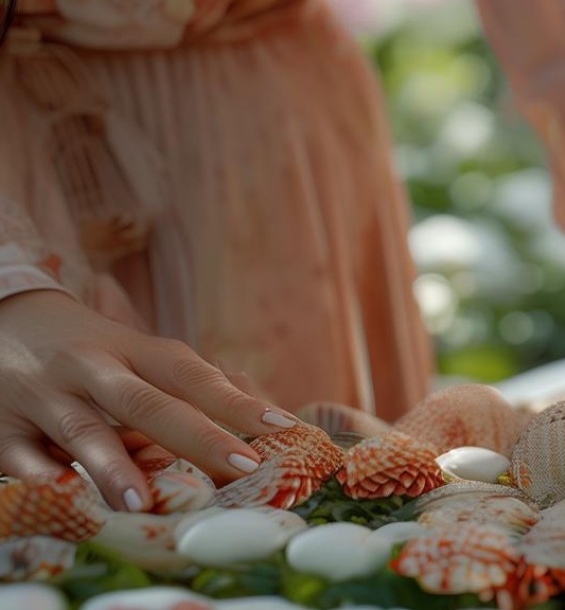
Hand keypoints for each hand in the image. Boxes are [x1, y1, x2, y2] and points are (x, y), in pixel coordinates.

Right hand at [0, 290, 295, 509]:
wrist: (5, 320)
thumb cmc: (97, 352)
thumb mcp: (144, 354)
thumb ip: (201, 383)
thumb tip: (273, 414)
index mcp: (136, 351)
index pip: (192, 374)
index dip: (236, 402)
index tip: (281, 426)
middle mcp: (94, 369)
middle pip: (148, 403)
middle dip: (197, 436)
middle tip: (242, 467)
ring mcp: (46, 397)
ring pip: (82, 431)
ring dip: (113, 466)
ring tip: (143, 500)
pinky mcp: (4, 428)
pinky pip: (22, 458)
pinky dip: (43, 477)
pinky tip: (67, 496)